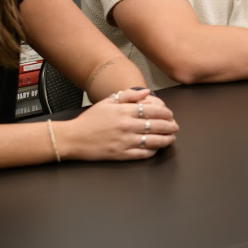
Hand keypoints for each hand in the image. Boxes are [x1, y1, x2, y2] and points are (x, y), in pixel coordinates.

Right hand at [59, 87, 176, 160]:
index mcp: (124, 112)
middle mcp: (127, 126)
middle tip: (175, 126)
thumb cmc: (90, 120)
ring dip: (166, 139)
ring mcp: (125, 141)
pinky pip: (143, 154)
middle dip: (171, 126)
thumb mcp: (107, 101)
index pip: (153, 110)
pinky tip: (157, 148)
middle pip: (157, 126)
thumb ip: (128, 95)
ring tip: (171, 138)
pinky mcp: (121, 155)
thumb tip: (147, 92)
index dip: (166, 113)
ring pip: (154, 141)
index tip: (170, 114)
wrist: (72, 138)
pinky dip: (153, 151)